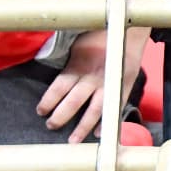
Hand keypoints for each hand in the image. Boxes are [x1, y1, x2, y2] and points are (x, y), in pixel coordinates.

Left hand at [37, 27, 148, 143]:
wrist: (130, 29)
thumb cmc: (101, 33)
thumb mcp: (79, 43)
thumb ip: (70, 62)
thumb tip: (52, 73)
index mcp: (80, 65)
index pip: (59, 86)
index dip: (48, 100)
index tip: (40, 110)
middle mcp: (93, 77)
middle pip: (73, 102)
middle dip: (61, 116)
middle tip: (51, 125)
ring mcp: (109, 84)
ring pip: (94, 110)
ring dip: (83, 127)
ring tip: (73, 140)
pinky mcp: (123, 88)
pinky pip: (115, 108)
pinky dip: (108, 122)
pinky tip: (100, 134)